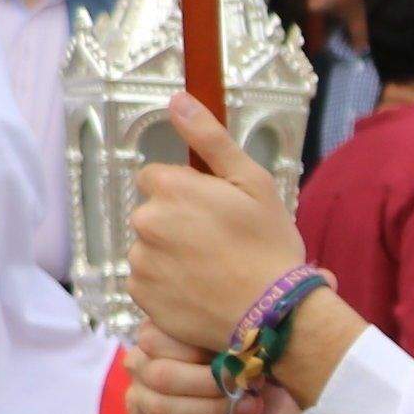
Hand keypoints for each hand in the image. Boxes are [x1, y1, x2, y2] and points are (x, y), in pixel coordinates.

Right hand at [121, 325, 314, 413]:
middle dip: (212, 386)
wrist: (216, 409)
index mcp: (153, 335)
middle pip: (163, 376)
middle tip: (251, 389)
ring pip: (164, 408)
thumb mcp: (227, 347)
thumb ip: (228, 342)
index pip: (162, 338)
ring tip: (250, 411)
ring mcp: (135, 399)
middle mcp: (137, 365)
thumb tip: (249, 349)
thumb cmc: (226, 368)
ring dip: (213, 412)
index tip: (242, 356)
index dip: (202, 349)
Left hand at [128, 94, 306, 353]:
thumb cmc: (269, 245)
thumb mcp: (252, 182)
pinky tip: (198, 290)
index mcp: (169, 188)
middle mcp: (145, 222)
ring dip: (171, 254)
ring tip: (210, 270)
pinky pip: (147, 281)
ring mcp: (141, 262)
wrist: (273, 314)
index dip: (185, 191)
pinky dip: (167, 285)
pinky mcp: (141, 296)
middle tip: (218, 243)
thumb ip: (209, 138)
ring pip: (149, 247)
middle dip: (176, 222)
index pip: (155, 176)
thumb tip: (176, 99)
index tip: (214, 210)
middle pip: (151, 212)